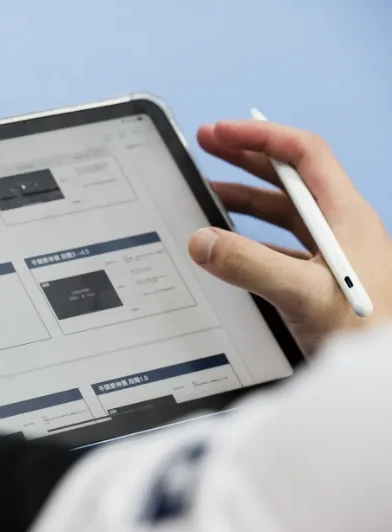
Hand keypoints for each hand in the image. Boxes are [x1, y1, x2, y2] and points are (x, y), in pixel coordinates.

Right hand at [189, 119, 391, 354]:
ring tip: (207, 191)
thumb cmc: (364, 333)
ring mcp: (330, 252)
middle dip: (246, 156)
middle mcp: (339, 226)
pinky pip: (279, 244)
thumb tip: (199, 240)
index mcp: (344, 214)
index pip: (303, 154)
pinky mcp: (320, 278)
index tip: (218, 133)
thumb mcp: (303, 294)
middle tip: (206, 144)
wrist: (384, 377)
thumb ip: (248, 264)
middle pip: (289, 176)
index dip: (259, 136)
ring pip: (282, 211)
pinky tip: (228, 246)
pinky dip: (250, 236)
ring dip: (245, 196)